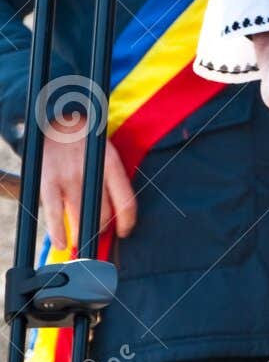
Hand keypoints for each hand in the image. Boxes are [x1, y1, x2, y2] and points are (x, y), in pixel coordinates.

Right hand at [40, 125, 136, 252]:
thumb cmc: (86, 140)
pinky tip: (62, 243)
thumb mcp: (106, 151)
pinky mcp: (49, 182)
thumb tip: (118, 208)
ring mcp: (69, 178)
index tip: (125, 231)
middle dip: (103, 227)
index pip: (126, 201)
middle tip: (99, 228)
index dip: (127, 222)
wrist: (57, 118)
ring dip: (83, 233)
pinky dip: (58, 234)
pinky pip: (54, 215)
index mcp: (110, 163)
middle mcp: (91, 172)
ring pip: (81, 219)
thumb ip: (112, 177)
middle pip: (103, 214)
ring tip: (82, 236)